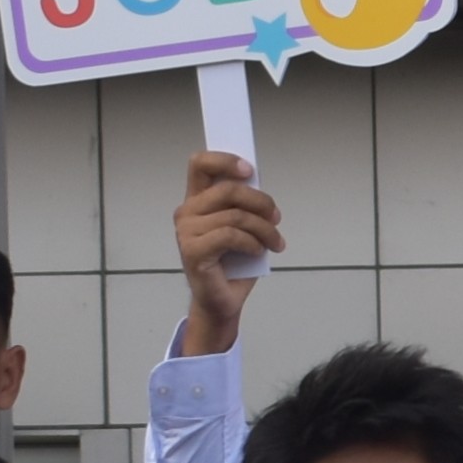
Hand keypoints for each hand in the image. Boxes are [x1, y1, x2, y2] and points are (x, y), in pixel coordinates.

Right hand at [171, 148, 279, 352]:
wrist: (223, 301)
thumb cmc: (234, 263)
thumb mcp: (243, 226)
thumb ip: (243, 203)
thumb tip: (257, 182)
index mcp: (197, 200)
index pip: (200, 164)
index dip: (225, 160)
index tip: (249, 170)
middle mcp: (187, 212)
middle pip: (228, 190)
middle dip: (260, 201)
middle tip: (277, 217)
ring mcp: (186, 232)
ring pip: (235, 215)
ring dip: (264, 228)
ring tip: (275, 242)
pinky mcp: (192, 251)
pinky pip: (231, 235)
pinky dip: (252, 243)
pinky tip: (258, 251)